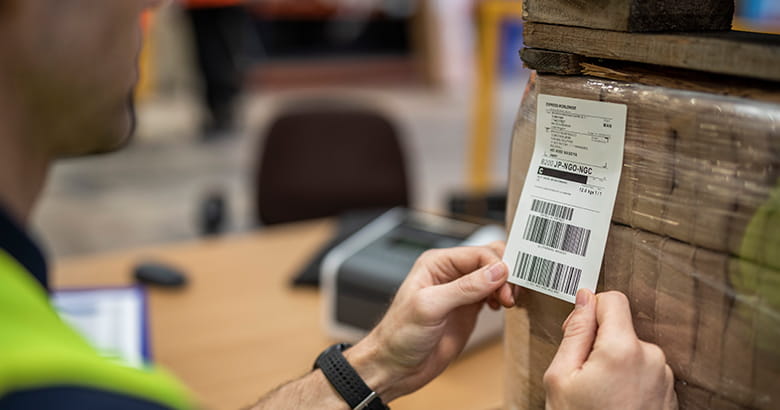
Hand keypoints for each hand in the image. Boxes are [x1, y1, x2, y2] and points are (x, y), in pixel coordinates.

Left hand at [344, 243, 513, 402]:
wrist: (395, 367)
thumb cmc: (399, 335)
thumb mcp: (431, 307)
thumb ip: (465, 288)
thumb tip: (498, 271)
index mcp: (437, 263)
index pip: (479, 254)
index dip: (498, 267)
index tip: (507, 288)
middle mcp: (450, 273)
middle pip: (490, 260)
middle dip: (506, 274)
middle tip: (511, 295)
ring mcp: (460, 292)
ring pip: (494, 276)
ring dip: (507, 286)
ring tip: (507, 303)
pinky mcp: (468, 309)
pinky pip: (493, 294)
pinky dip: (503, 297)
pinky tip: (501, 308)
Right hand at [543, 290, 677, 409]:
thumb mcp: (560, 377)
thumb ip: (575, 333)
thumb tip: (584, 300)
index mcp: (623, 349)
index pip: (612, 300)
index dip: (589, 309)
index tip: (576, 330)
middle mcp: (652, 358)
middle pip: (621, 328)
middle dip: (599, 343)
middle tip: (582, 375)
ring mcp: (664, 377)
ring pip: (632, 351)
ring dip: (614, 364)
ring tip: (599, 395)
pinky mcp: (669, 394)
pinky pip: (645, 372)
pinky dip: (629, 381)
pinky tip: (614, 403)